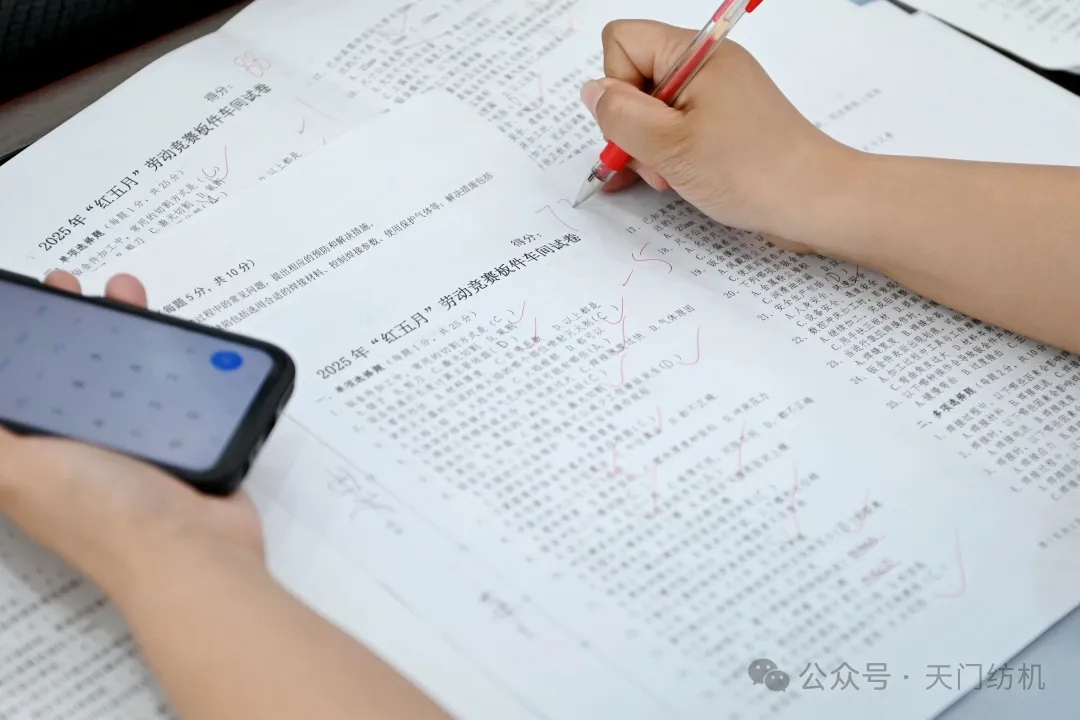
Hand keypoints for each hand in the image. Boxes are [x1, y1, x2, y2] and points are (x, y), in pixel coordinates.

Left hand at [0, 272, 263, 602]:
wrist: (191, 549)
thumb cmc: (102, 515)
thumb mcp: (14, 469)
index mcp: (31, 452)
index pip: (14, 386)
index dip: (13, 345)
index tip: (18, 305)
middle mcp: (78, 445)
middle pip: (65, 371)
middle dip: (61, 326)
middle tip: (65, 287)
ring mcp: (132, 441)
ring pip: (119, 372)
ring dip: (117, 329)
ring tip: (122, 292)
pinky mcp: (179, 438)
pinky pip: (169, 386)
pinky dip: (167, 356)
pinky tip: (171, 336)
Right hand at [580, 20, 862, 253]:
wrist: (816, 203)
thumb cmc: (753, 172)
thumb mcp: (669, 146)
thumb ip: (619, 116)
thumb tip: (593, 93)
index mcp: (697, 54)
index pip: (622, 42)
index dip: (616, 86)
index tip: (639, 125)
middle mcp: (706, 68)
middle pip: (634, 78)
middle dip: (631, 125)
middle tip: (656, 160)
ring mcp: (715, 97)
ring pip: (652, 111)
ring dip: (648, 149)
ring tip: (671, 178)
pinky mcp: (723, 126)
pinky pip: (675, 131)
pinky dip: (665, 156)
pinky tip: (665, 182)